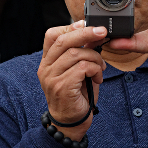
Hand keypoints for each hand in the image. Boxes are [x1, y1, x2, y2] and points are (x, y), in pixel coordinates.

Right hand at [37, 21, 107, 139]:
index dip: (70, 26)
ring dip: (95, 58)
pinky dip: (94, 69)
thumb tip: (95, 34)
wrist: (71, 122)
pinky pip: (81, 68)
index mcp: (47, 61)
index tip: (87, 24)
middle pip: (64, 40)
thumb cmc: (76, 95)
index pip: (52, 35)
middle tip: (102, 32)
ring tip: (101, 68)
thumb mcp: (79, 69)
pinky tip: (97, 77)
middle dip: (86, 33)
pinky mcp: (62, 87)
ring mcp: (52, 78)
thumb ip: (83, 53)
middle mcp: (46, 68)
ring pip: (76, 53)